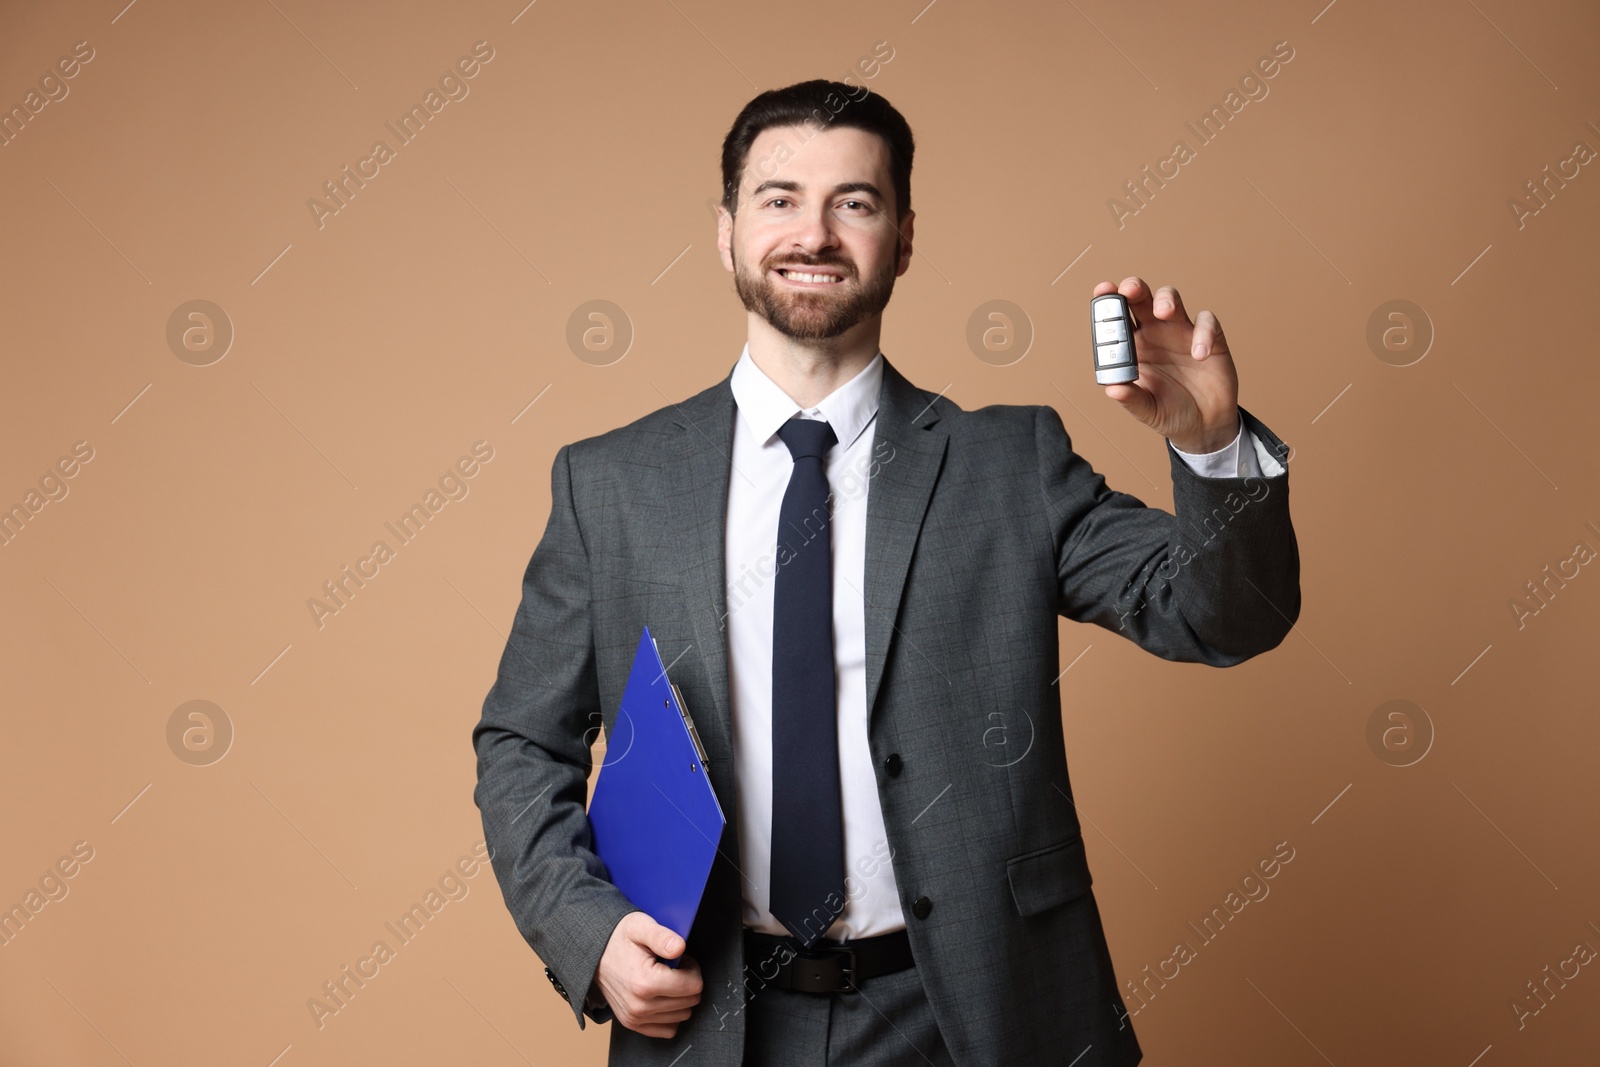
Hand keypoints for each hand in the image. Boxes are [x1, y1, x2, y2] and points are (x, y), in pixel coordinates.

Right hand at [592, 911, 702, 1038]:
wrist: (594, 953)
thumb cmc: (620, 938)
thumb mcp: (640, 926)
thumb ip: (662, 936)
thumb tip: (680, 947)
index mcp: (645, 982)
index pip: (693, 986)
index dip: (692, 968)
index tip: (680, 959)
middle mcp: (640, 1006)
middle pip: (690, 1001)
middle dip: (687, 982)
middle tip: (672, 967)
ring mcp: (635, 1018)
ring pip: (682, 1015)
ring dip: (679, 997)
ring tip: (664, 979)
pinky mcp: (632, 1024)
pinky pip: (668, 1030)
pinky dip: (671, 1014)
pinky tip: (662, 996)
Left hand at [1092, 276, 1239, 454]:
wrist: (1204, 425)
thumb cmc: (1170, 413)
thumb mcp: (1147, 410)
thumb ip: (1131, 399)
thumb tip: (1113, 390)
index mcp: (1133, 347)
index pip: (1118, 317)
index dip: (1110, 300)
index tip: (1103, 290)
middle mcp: (1155, 333)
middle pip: (1142, 299)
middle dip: (1134, 288)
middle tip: (1130, 290)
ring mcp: (1182, 333)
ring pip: (1171, 299)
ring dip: (1166, 299)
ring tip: (1163, 312)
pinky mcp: (1210, 338)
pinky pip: (1207, 322)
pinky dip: (1203, 332)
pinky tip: (1198, 354)